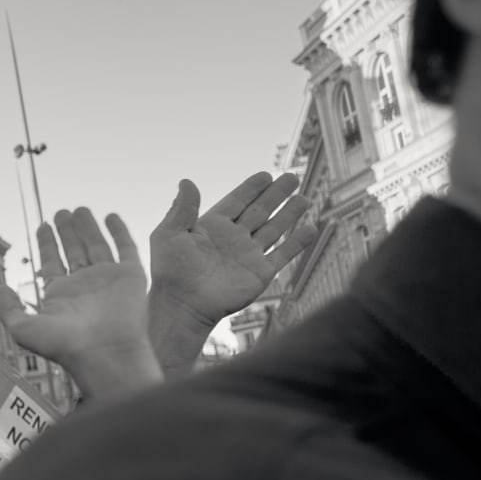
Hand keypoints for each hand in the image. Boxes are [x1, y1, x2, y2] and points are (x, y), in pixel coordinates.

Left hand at [0, 208, 161, 397]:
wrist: (105, 352)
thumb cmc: (64, 345)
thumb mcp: (23, 328)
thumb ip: (9, 308)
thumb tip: (3, 287)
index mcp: (60, 295)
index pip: (52, 262)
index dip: (46, 243)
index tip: (43, 225)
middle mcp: (84, 286)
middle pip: (73, 251)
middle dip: (66, 232)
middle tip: (60, 212)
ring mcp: (109, 280)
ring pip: (97, 246)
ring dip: (88, 227)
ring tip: (79, 209)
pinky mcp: (131, 276)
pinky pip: (126, 248)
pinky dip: (119, 231)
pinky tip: (110, 216)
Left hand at [149, 172, 319, 327]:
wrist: (183, 305)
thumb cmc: (170, 271)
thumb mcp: (169, 234)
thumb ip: (182, 208)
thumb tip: (186, 181)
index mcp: (210, 227)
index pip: (236, 201)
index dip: (251, 188)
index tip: (266, 174)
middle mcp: (232, 239)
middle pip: (259, 211)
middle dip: (276, 194)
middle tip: (292, 177)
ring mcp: (247, 255)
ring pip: (274, 228)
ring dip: (289, 213)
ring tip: (303, 198)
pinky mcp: (260, 273)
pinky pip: (283, 254)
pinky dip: (297, 242)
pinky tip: (311, 228)